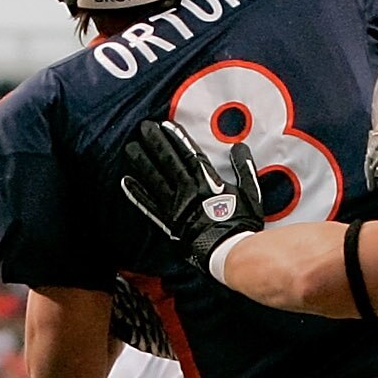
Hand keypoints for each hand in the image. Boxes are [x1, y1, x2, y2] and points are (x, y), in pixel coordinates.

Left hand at [120, 120, 264, 267]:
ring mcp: (175, 207)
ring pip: (155, 178)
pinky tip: (127, 181)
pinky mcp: (168, 223)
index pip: (189, 154)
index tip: (166, 125)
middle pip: (169, 161)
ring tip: (130, 147)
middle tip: (143, 127)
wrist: (229, 253)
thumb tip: (239, 148)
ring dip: (142, 161)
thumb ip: (244, 169)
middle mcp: (188, 191)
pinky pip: (149, 206)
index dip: (177, 138)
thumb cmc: (241, 225)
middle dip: (155, 142)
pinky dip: (137, 193)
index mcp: (208, 182)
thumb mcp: (251, 194)